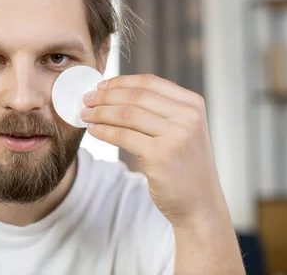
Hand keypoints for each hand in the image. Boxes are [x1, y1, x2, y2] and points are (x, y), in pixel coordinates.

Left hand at [80, 74, 227, 227]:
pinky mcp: (161, 155)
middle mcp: (188, 116)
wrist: (201, 204)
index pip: (149, 82)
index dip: (120, 82)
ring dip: (100, 112)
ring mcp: (176, 135)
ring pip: (127, 114)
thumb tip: (115, 93)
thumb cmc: (185, 166)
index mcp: (193, 104)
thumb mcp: (182, 130)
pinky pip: (123, 136)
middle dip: (105, 96)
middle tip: (86, 99)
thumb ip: (160, 110)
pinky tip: (93, 130)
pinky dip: (104, 131)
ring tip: (85, 114)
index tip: (100, 85)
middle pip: (136, 96)